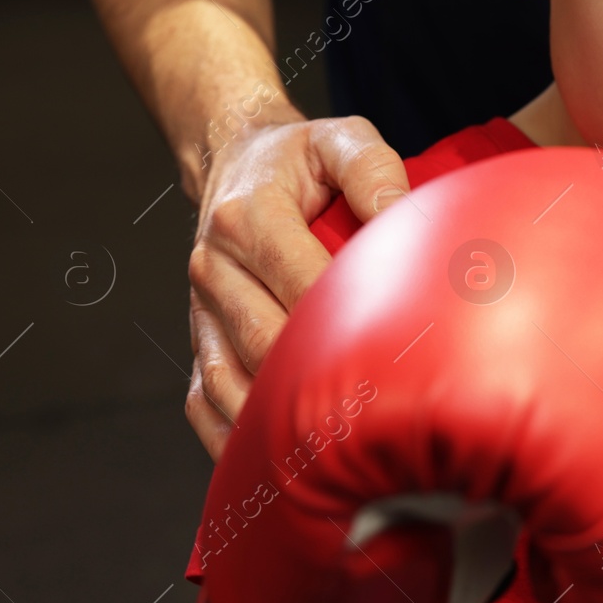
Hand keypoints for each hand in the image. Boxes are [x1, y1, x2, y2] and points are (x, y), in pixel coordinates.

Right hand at [192, 147, 602, 602]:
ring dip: (278, 422)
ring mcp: (198, 310)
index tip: (403, 351)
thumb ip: (376, 170)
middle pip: (264, 341)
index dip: (346, 320)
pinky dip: (237, 438)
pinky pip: (205, 403)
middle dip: (319, 380)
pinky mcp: (196, 340)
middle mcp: (212, 267)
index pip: (297, 281)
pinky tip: (280, 464)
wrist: (232, 157)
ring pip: (230, 383)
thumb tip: (406, 219)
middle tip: (385, 416)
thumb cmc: (299, 156)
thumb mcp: (344, 137)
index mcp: (248, 217)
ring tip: (339, 453)